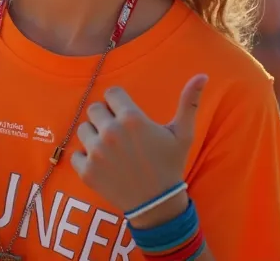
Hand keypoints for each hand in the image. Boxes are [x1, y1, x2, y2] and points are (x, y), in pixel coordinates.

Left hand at [71, 74, 207, 227]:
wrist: (157, 204)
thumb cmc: (170, 165)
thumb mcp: (183, 134)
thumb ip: (189, 102)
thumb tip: (202, 75)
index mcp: (131, 118)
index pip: (111, 93)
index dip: (119, 103)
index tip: (127, 116)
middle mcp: (110, 132)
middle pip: (94, 109)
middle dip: (105, 118)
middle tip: (120, 135)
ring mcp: (95, 152)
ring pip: (83, 129)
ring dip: (94, 136)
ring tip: (111, 150)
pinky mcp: (86, 171)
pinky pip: (76, 154)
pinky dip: (85, 159)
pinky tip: (103, 165)